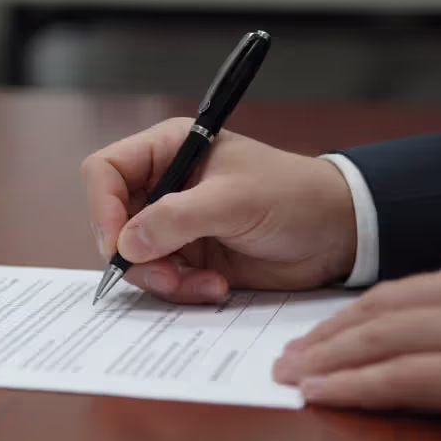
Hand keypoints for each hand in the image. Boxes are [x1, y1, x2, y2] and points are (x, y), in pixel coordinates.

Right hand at [81, 122, 357, 302]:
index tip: (118, 245)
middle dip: (136, 256)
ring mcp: (173, 224)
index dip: (103, 207)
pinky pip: (162, 279)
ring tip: (205, 284)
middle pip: (114, 222)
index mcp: (168, 150)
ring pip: (134, 258)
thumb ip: (177, 219)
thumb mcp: (234, 201)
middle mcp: (163, 184)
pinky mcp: (188, 257)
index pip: (106, 172)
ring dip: (164, 279)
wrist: (337, 234)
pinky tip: (216, 287)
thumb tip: (125, 245)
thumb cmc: (293, 197)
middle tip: (167, 275)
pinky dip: (183, 290)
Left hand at [274, 236, 440, 435]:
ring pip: (375, 340)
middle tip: (292, 349)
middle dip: (329, 332)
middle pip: (379, 309)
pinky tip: (319, 394)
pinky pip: (394, 379)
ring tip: (291, 372)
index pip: (410, 287)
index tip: (335, 325)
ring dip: (325, 357)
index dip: (364, 310)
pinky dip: (350, 386)